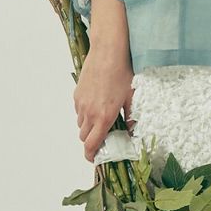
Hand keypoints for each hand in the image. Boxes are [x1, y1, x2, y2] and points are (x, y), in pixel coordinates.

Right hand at [74, 44, 135, 161]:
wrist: (108, 52)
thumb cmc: (123, 73)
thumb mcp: (132, 97)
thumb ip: (132, 118)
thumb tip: (133, 131)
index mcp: (103, 117)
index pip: (91, 145)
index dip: (91, 155)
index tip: (94, 158)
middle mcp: (89, 113)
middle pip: (84, 137)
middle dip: (92, 140)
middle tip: (104, 136)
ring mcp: (81, 103)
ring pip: (81, 123)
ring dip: (89, 126)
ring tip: (101, 117)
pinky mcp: (77, 94)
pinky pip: (79, 110)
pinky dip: (85, 112)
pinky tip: (97, 102)